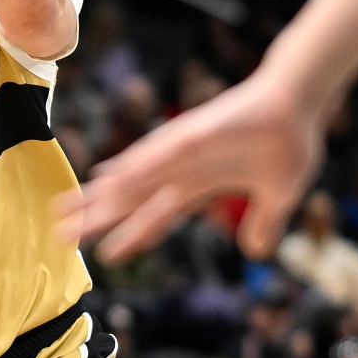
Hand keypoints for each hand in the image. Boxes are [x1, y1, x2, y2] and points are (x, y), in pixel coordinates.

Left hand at [55, 72, 323, 262]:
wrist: (298, 101)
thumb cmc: (285, 143)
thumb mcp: (277, 197)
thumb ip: (261, 223)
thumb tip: (255, 252)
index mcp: (197, 185)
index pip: (155, 216)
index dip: (130, 236)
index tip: (103, 256)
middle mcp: (180, 168)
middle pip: (130, 199)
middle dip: (97, 218)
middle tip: (59, 235)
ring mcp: (184, 149)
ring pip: (134, 175)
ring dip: (103, 192)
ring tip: (68, 207)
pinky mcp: (197, 131)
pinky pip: (163, 151)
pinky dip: (138, 164)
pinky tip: (110, 175)